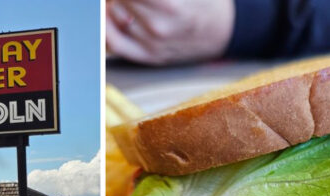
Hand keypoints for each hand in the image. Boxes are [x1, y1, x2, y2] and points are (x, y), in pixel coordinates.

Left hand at [106, 0, 234, 64]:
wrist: (223, 30)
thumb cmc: (204, 2)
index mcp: (169, 5)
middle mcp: (158, 27)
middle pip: (118, 0)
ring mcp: (152, 45)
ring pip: (112, 16)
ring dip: (114, 3)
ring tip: (127, 0)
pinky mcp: (148, 56)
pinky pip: (115, 43)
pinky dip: (107, 27)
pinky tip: (108, 16)